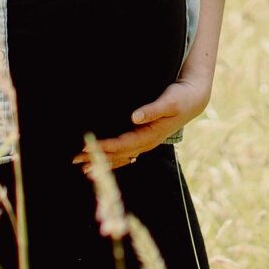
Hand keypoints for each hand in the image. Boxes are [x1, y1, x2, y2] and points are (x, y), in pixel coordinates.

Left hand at [83, 64, 213, 168]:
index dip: (104, 146)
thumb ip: (152, 109)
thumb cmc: (180, 98)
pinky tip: (102, 163)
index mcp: (150, 135)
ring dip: (103, 162)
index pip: (123, 144)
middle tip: (75, 160)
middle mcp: (147, 143)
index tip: (86, 146)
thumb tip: (135, 117)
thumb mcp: (169, 102)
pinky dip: (113, 159)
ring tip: (84, 170)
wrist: (193, 100)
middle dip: (97, 158)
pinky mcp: (145, 139)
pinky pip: (126, 153)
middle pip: (119, 154)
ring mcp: (146, 143)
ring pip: (121, 157)